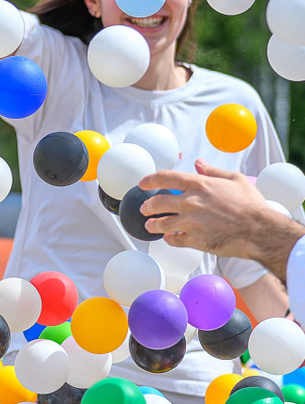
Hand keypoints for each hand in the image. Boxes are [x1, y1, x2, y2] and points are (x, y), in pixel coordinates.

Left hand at [140, 159, 303, 269]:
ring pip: (160, 224)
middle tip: (144, 209)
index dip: (149, 180)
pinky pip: (174, 240)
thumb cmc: (252, 204)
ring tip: (150, 225)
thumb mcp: (235, 180)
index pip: (165, 178)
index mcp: (199, 185)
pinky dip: (170, 239)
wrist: (261, 230)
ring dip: (153, 225)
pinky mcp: (195, 240)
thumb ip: (212, 171)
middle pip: (156, 202)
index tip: (142, 184)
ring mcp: (190, 222)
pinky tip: (169, 238)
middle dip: (147, 206)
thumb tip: (198, 162)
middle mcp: (190, 202)